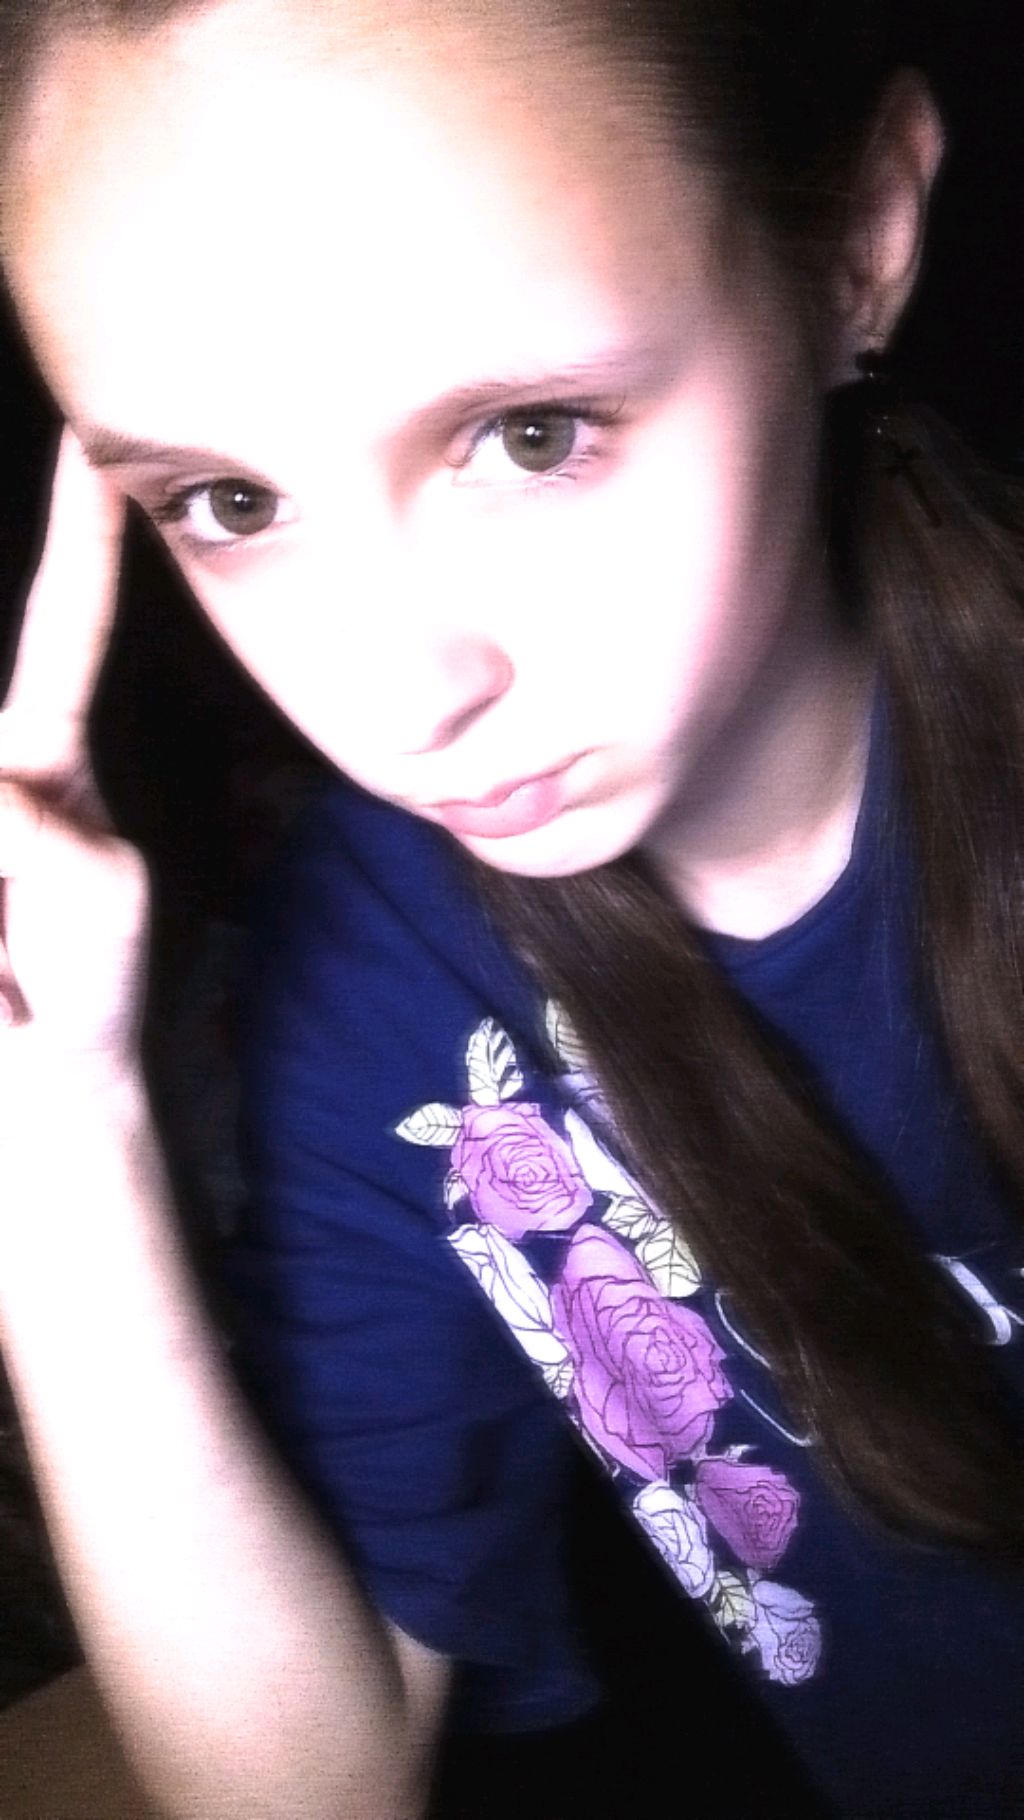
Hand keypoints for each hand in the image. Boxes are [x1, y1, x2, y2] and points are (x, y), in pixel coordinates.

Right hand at [0, 429, 147, 1071]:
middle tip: (25, 949)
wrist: (37, 1082)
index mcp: (49, 754)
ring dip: (3, 916)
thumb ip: (35, 829)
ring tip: (7, 962)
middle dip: (22, 861)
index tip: (88, 442)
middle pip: (9, 749)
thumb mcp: (93, 892)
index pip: (66, 623)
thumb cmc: (84, 980)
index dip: (78, 535)